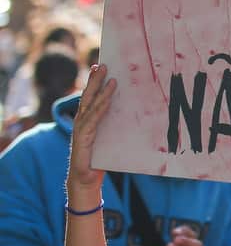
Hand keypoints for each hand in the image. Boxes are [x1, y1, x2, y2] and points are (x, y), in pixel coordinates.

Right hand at [67, 64, 115, 197]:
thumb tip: (135, 118)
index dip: (94, 83)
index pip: (90, 99)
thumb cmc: (98, 161)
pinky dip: (100, 107)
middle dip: (94, 80)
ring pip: (90, 105)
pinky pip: (93, 119)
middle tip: (101, 64)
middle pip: (87, 97)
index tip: (100, 68)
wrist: (86, 181)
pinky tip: (107, 97)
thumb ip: (114, 129)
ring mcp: (81, 130)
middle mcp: (82, 123)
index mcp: (87, 122)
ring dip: (98, 89)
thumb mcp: (108, 141)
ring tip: (106, 75)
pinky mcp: (82, 139)